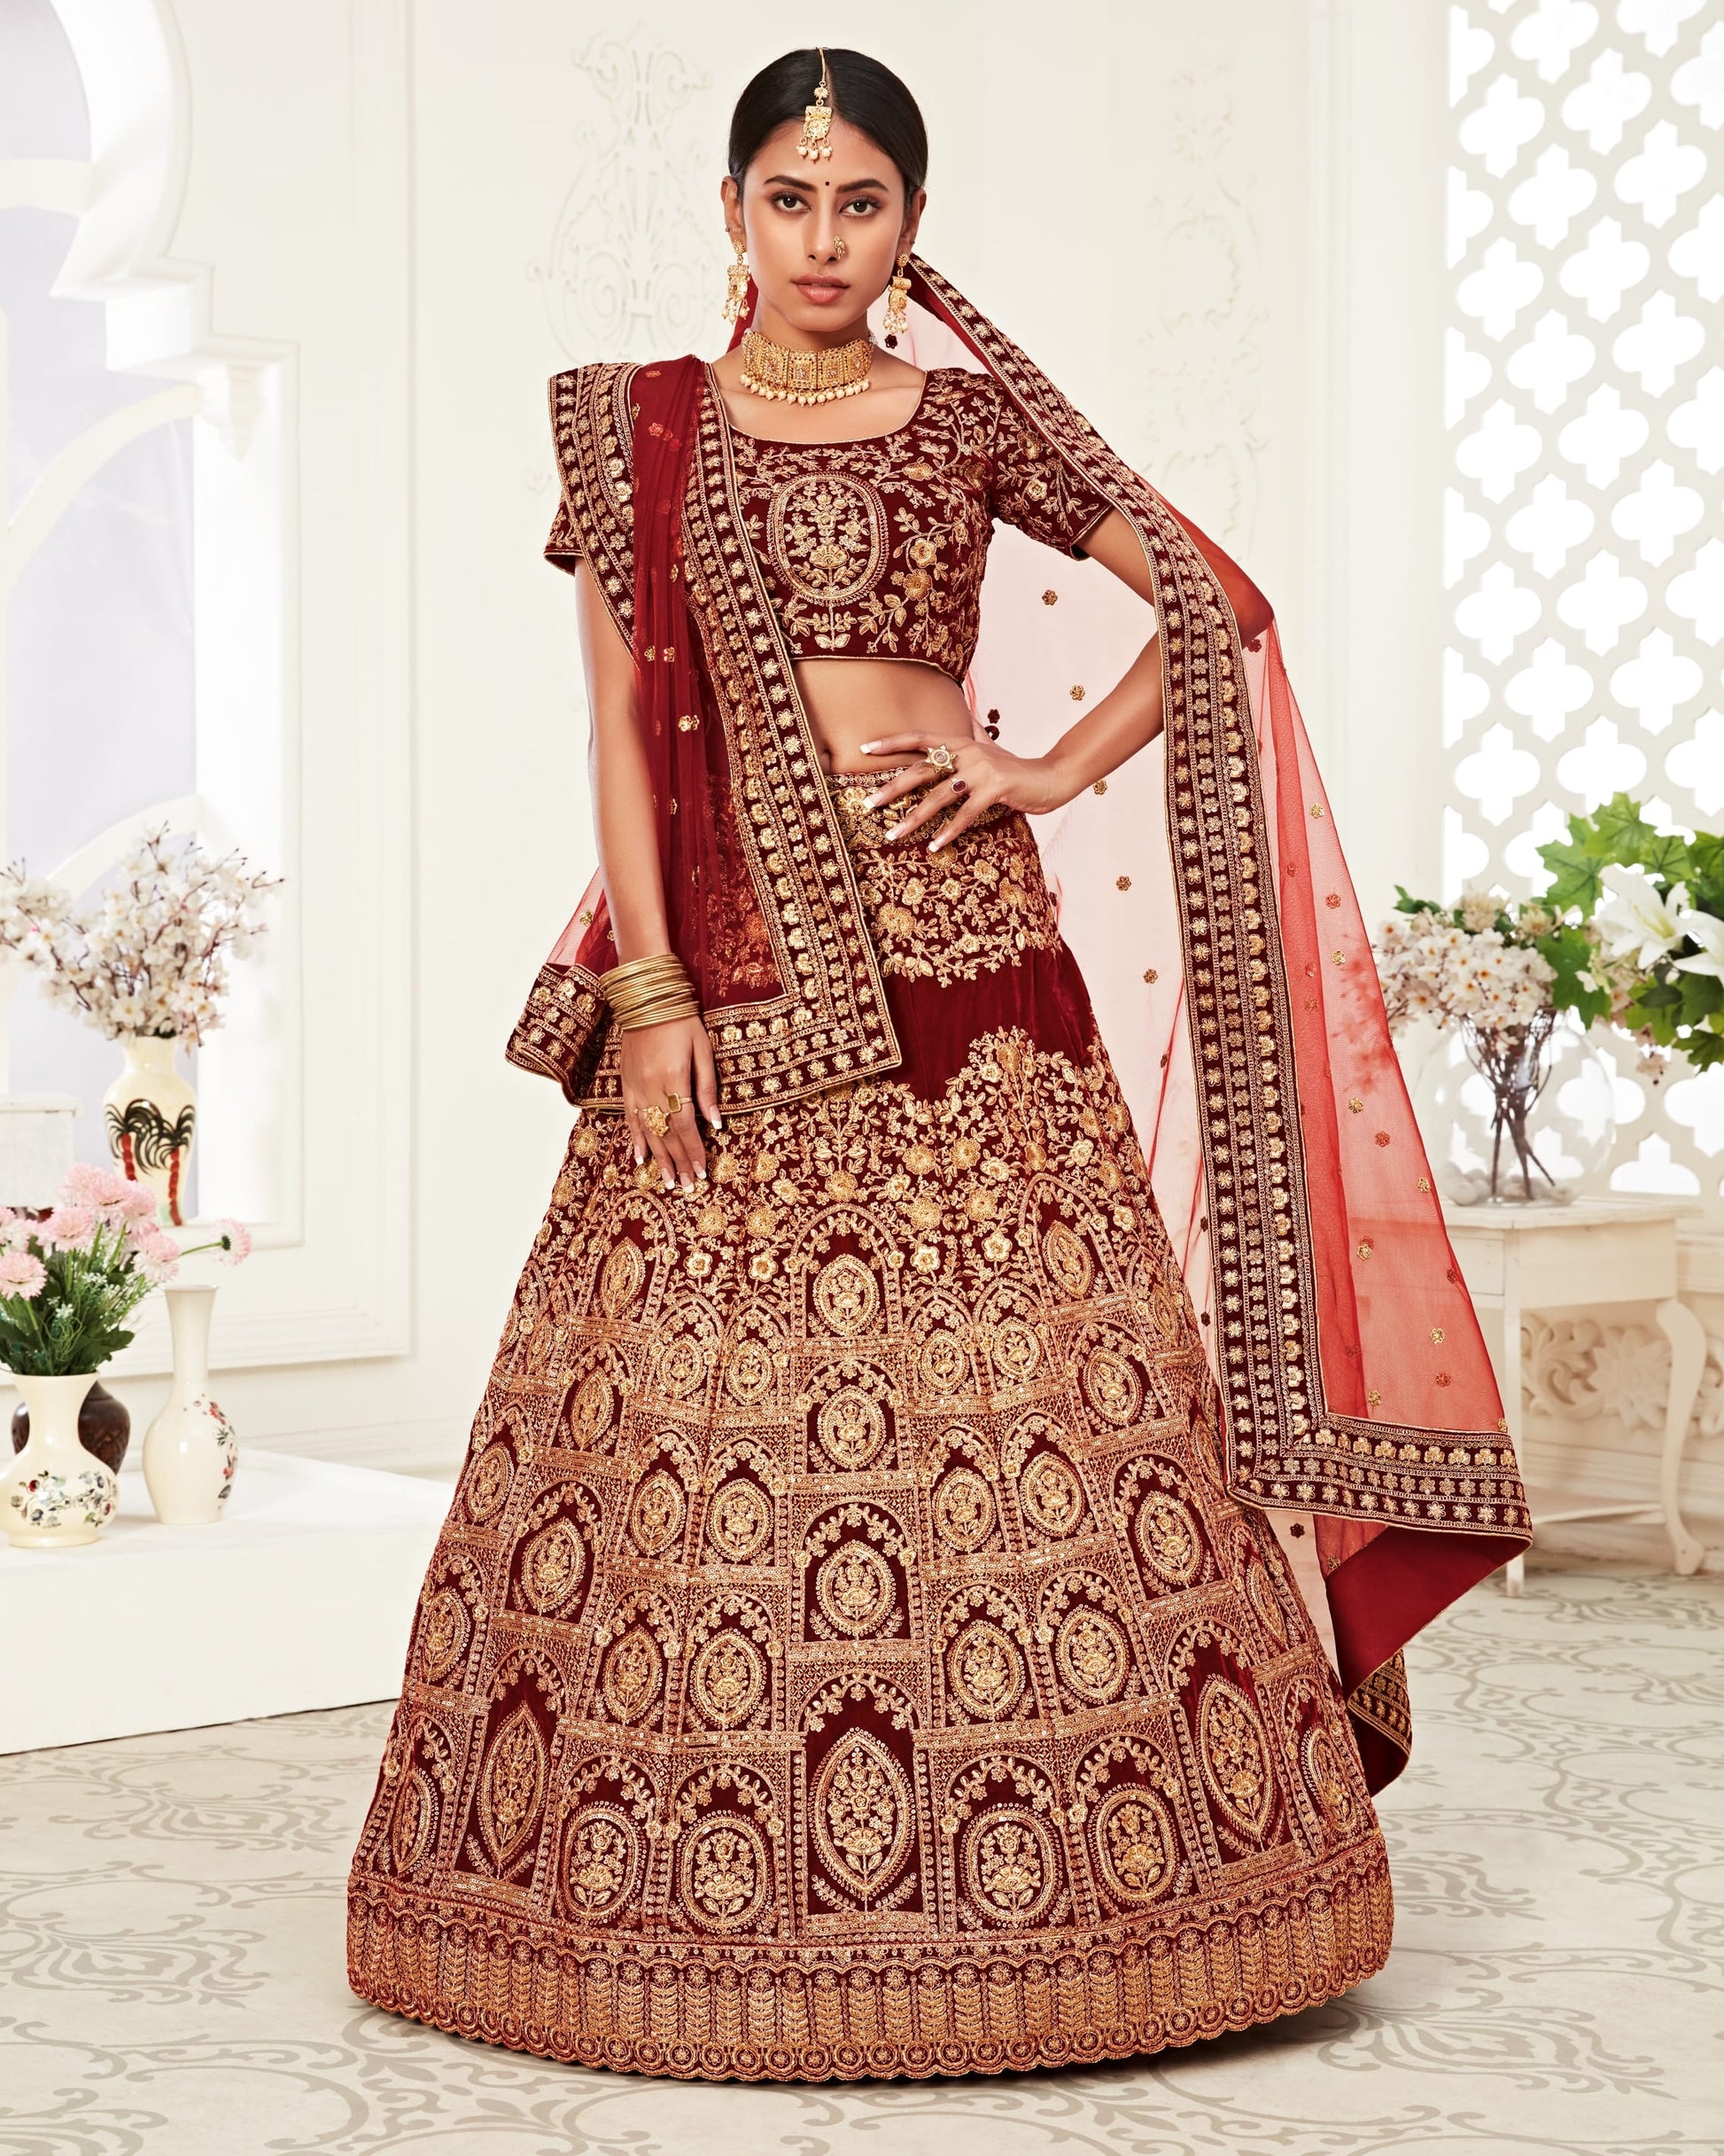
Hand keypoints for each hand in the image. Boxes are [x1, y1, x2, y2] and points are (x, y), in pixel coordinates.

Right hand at [620, 1016, 721, 1192]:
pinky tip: (640, 1158)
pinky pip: (629, 1117)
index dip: (694, 1150)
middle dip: (678, 1161)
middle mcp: (651, 1087)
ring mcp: (635, 1086)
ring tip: (666, 1181)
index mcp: (673, 1077)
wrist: (646, 998)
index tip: (702, 1171)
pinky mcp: (625, 1083)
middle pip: (666, 1134)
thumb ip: (707, 1087)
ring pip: (647, 1130)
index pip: (686, 1125)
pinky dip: (635, 1138)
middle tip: (687, 1185)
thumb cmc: (681, 1020)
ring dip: (658, 1158)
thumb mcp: (702, 1049)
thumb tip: (715, 1123)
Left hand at [855, 733, 1073, 851]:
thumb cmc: (1017, 770)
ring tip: (894, 833)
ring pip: (939, 796)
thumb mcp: (990, 751)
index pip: (921, 738)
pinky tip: (934, 845)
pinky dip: (948, 831)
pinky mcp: (996, 788)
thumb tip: (964, 720)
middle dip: (892, 788)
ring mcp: (982, 770)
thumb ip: (973, 737)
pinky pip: (965, 814)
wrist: (1052, 777)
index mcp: (962, 743)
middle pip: (922, 769)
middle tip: (868, 803)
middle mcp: (968, 752)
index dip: (893, 741)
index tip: (865, 747)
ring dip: (914, 818)